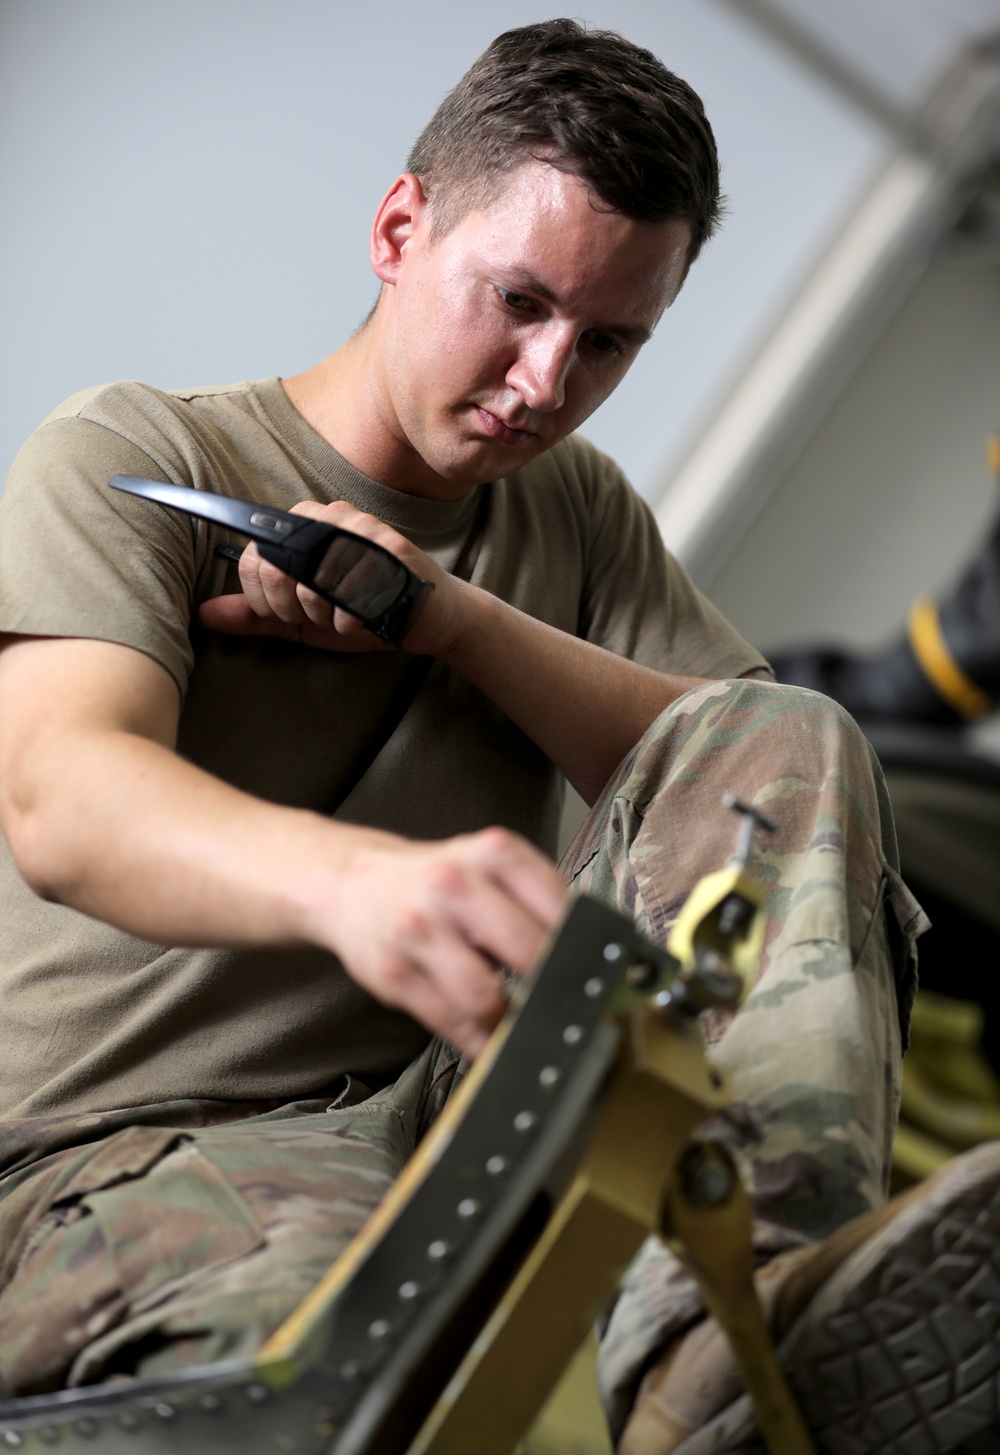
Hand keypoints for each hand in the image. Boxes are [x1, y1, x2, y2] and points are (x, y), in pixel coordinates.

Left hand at [198, 500, 465, 657]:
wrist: (430, 617)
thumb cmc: (366, 612)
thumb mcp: (303, 621)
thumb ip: (258, 615)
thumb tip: (205, 613)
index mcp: (306, 525)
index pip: (253, 557)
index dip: (264, 598)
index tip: (291, 612)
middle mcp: (330, 517)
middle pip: (277, 571)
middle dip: (297, 611)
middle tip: (325, 615)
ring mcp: (361, 529)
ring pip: (312, 587)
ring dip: (329, 618)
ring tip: (352, 614)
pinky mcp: (389, 549)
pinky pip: (348, 597)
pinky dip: (354, 622)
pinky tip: (371, 617)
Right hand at [314, 825, 568, 1056]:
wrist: (352, 882)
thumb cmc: (434, 880)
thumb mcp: (488, 866)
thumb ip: (537, 901)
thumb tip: (592, 957)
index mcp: (492, 853)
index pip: (561, 907)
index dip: (585, 948)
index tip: (597, 972)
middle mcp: (454, 885)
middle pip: (529, 953)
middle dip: (553, 987)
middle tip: (564, 1002)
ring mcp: (419, 930)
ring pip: (486, 997)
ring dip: (512, 1022)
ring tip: (520, 1021)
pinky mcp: (393, 974)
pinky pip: (450, 1023)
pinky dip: (479, 1042)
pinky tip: (491, 1039)